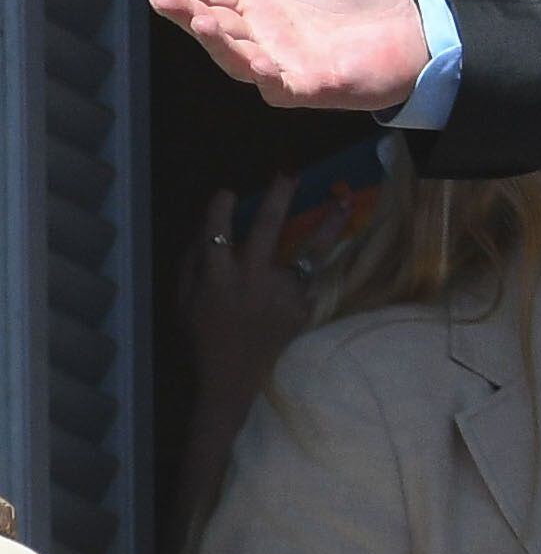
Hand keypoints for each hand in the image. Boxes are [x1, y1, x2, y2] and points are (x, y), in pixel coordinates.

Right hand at [147, 0, 427, 111]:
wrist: (414, 31)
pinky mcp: (310, 86)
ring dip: (216, 43)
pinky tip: (260, 63)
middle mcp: (262, 35)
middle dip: (185, 12)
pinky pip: (280, 86)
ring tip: (199, 20)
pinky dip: (267, 76)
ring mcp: (282, 64)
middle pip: (213, 24)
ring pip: (236, 58)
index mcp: (259, 3)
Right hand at [183, 173, 348, 403]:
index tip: (226, 191)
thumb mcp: (182, 301)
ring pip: (309, 252)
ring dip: (327, 224)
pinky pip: (315, 276)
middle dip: (277, 199)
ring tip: (343, 200)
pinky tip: (345, 235)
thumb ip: (190, 263)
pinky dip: (329, 256)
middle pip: (266, 230)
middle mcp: (251, 280)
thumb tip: (204, 227)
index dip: (218, 210)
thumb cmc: (203, 336)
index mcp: (216, 278)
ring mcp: (280, 293)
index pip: (215, 233)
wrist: (232, 378)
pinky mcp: (301, 307)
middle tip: (288, 175)